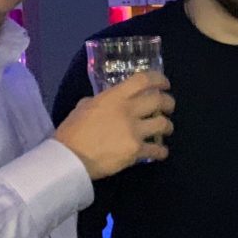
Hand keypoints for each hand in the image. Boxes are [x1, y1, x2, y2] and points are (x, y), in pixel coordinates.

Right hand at [56, 71, 173, 178]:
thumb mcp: (83, 107)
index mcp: (114, 97)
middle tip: (168, 107)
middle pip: (159, 101)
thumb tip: (103, 101)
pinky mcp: (136, 151)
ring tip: (165, 129)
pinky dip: (162, 151)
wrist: (69, 158)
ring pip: (163, 124)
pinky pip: (157, 149)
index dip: (158, 79)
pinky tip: (161, 152)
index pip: (143, 80)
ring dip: (168, 126)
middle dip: (168, 103)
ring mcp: (134, 131)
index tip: (164, 84)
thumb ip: (99, 101)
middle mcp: (128, 111)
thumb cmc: (72, 131)